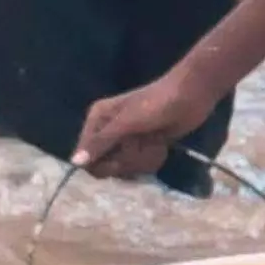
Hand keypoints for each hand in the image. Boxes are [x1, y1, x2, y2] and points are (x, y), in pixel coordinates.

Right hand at [73, 66, 214, 180]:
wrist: (190, 97)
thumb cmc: (155, 104)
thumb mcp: (126, 123)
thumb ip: (100, 143)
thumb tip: (74, 163)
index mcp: (97, 120)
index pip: (85, 155)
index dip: (101, 162)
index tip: (119, 158)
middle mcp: (108, 131)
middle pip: (105, 165)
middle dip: (126, 160)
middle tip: (140, 144)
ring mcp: (127, 140)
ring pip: (125, 168)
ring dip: (142, 159)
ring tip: (154, 142)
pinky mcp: (144, 147)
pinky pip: (140, 166)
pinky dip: (152, 158)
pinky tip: (161, 145)